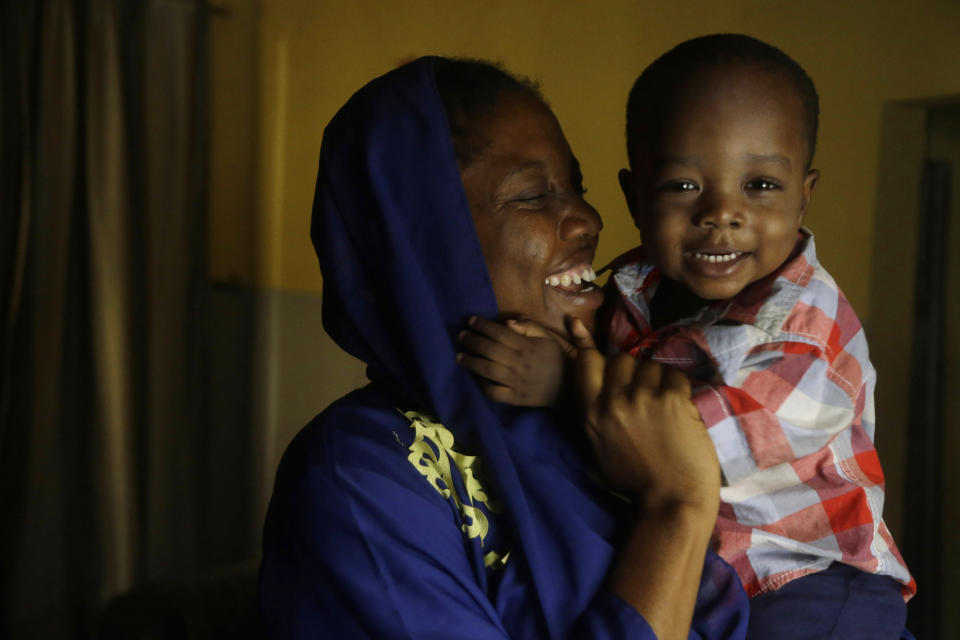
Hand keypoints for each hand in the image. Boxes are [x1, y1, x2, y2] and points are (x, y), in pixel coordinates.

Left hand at [457, 316, 569, 406]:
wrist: (569, 389)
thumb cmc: (557, 359)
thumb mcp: (549, 338)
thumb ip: (530, 328)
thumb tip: (507, 322)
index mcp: (527, 347)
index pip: (499, 333)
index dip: (483, 325)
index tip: (471, 320)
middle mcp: (519, 364)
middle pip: (489, 350)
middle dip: (472, 341)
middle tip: (460, 335)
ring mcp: (516, 383)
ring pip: (487, 370)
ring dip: (471, 361)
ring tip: (459, 356)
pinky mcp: (515, 399)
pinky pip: (493, 393)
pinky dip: (482, 385)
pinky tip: (475, 377)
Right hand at [569, 318, 719, 511]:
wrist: (673, 501)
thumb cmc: (636, 483)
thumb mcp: (598, 452)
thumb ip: (594, 419)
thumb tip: (593, 394)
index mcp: (591, 415)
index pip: (585, 363)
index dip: (586, 344)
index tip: (576, 324)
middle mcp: (612, 402)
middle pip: (620, 359)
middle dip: (632, 370)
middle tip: (644, 391)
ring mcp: (642, 399)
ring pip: (649, 366)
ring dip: (658, 381)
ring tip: (665, 406)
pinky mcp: (672, 400)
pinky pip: (674, 376)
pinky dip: (679, 389)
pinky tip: (681, 410)